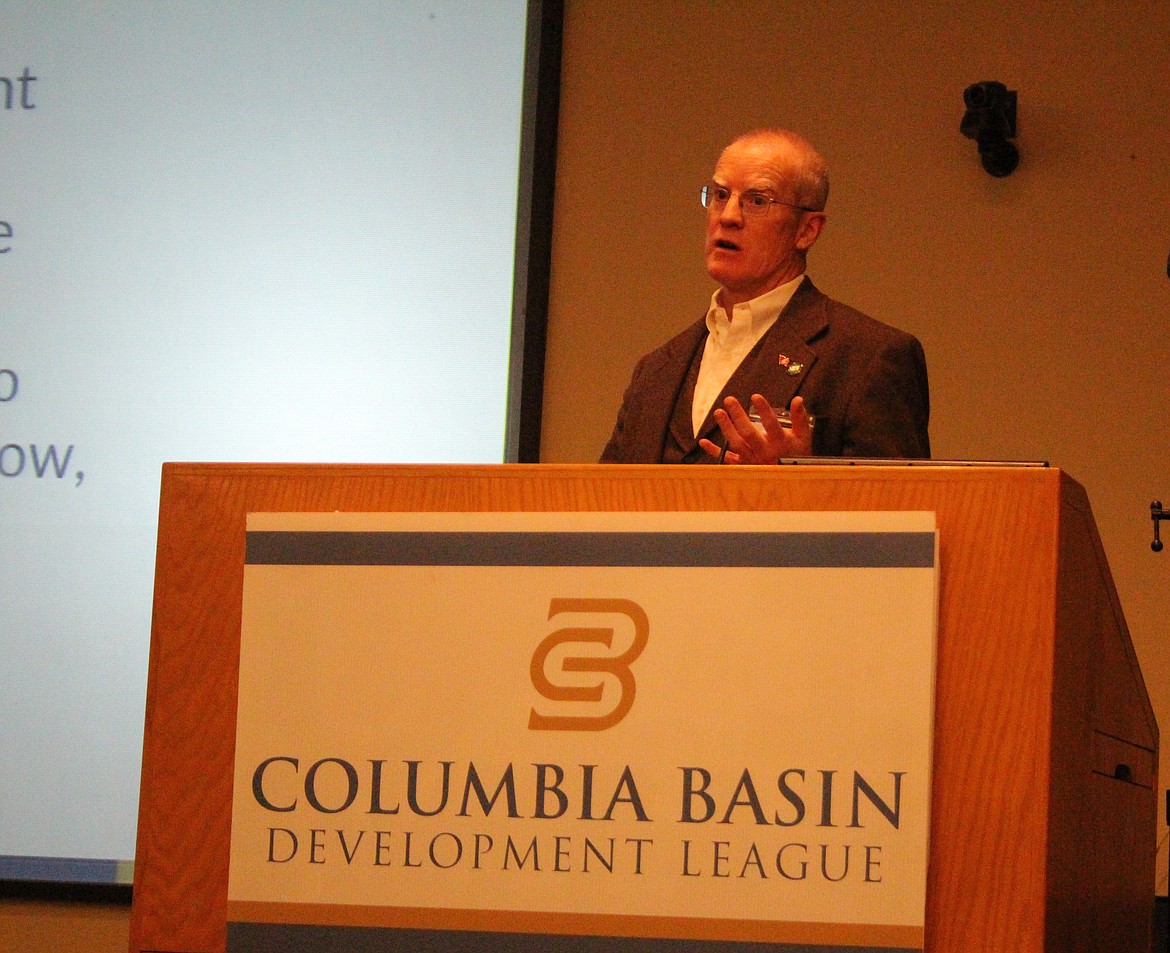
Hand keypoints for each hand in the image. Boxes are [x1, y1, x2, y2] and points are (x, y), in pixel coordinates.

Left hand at [699, 394, 813, 463]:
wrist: (792, 480)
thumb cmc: (797, 455)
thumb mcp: (803, 437)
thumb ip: (799, 418)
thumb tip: (798, 399)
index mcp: (780, 443)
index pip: (772, 424)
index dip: (764, 410)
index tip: (755, 396)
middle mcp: (764, 452)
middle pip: (748, 433)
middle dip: (738, 416)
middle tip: (729, 400)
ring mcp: (752, 460)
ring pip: (736, 444)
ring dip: (726, 428)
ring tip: (718, 412)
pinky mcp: (744, 466)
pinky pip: (727, 459)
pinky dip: (714, 451)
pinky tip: (703, 441)